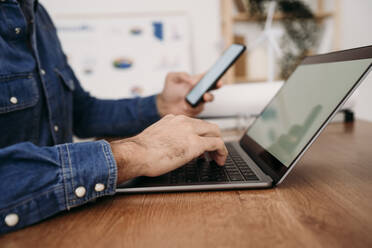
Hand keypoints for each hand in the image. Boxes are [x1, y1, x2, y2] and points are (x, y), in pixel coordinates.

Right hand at [110, 114, 226, 183]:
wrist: (136, 154)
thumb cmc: (140, 151)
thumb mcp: (157, 137)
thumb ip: (169, 137)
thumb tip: (176, 147)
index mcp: (173, 119)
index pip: (195, 124)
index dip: (202, 135)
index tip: (203, 146)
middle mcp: (183, 121)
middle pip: (209, 126)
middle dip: (214, 138)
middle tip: (214, 152)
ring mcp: (190, 131)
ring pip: (215, 133)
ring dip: (219, 146)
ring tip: (218, 158)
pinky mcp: (195, 143)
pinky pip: (216, 144)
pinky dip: (222, 151)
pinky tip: (220, 160)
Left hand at [156, 72, 222, 116]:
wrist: (165, 104)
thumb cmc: (170, 89)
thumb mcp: (172, 78)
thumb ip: (182, 76)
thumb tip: (193, 81)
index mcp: (196, 79)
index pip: (207, 75)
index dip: (214, 72)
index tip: (218, 70)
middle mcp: (201, 89)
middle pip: (213, 86)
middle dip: (217, 84)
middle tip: (218, 83)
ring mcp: (200, 100)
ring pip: (209, 97)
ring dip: (209, 96)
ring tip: (204, 96)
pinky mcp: (197, 109)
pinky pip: (200, 108)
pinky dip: (197, 106)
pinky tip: (191, 105)